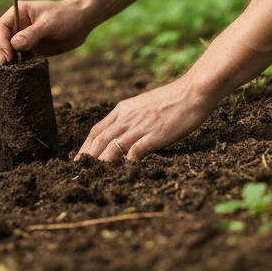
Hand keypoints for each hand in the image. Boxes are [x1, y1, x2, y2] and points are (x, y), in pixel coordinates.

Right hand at [0, 0, 93, 64]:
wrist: (83, 21)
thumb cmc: (66, 15)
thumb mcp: (48, 23)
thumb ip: (31, 34)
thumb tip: (14, 46)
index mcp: (18, 13)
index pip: (1, 28)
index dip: (1, 42)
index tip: (7, 56)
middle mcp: (18, 26)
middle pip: (1, 41)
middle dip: (2, 54)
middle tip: (7, 66)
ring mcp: (25, 39)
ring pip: (10, 52)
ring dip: (10, 62)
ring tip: (13, 73)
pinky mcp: (33, 50)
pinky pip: (22, 59)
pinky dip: (20, 66)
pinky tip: (22, 73)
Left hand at [75, 73, 217, 161]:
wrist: (192, 92)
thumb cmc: (172, 100)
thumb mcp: (144, 105)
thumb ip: (132, 118)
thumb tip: (124, 133)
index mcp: (123, 110)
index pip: (96, 130)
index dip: (85, 147)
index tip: (79, 160)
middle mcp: (127, 118)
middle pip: (99, 141)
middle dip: (87, 159)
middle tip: (79, 173)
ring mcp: (140, 126)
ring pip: (112, 147)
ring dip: (101, 164)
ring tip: (94, 178)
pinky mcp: (154, 135)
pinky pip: (134, 151)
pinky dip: (125, 164)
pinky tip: (121, 174)